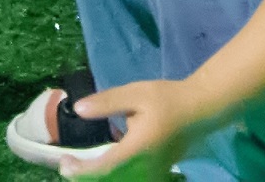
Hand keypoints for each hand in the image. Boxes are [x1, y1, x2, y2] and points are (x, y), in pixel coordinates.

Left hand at [67, 79, 199, 174]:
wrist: (200, 110)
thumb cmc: (168, 99)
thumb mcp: (136, 93)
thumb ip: (107, 103)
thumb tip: (78, 109)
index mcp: (136, 149)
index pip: (103, 168)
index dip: (81, 170)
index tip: (64, 162)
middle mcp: (144, 167)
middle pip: (109, 181)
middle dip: (86, 176)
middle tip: (68, 165)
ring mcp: (153, 173)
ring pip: (121, 181)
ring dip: (100, 177)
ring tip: (82, 167)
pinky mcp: (158, 173)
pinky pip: (132, 179)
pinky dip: (114, 175)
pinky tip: (107, 165)